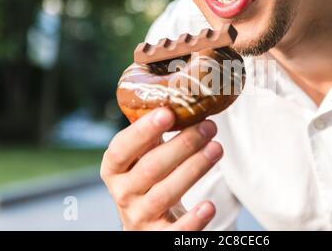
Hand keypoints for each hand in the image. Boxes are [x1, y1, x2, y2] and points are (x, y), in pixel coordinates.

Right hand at [100, 107, 222, 230]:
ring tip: (216, 149)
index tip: (168, 112)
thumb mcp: (142, 156)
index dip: (143, 131)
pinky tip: (209, 206)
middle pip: (151, 168)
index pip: (122, 148)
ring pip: (166, 193)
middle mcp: (123, 193)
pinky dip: (193, 219)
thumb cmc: (149, 180)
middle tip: (209, 126)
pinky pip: (175, 231)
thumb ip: (150, 133)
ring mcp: (139, 217)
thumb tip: (179, 94)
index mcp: (115, 169)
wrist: (146, 224)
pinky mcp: (157, 236)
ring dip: (194, 169)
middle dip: (183, 145)